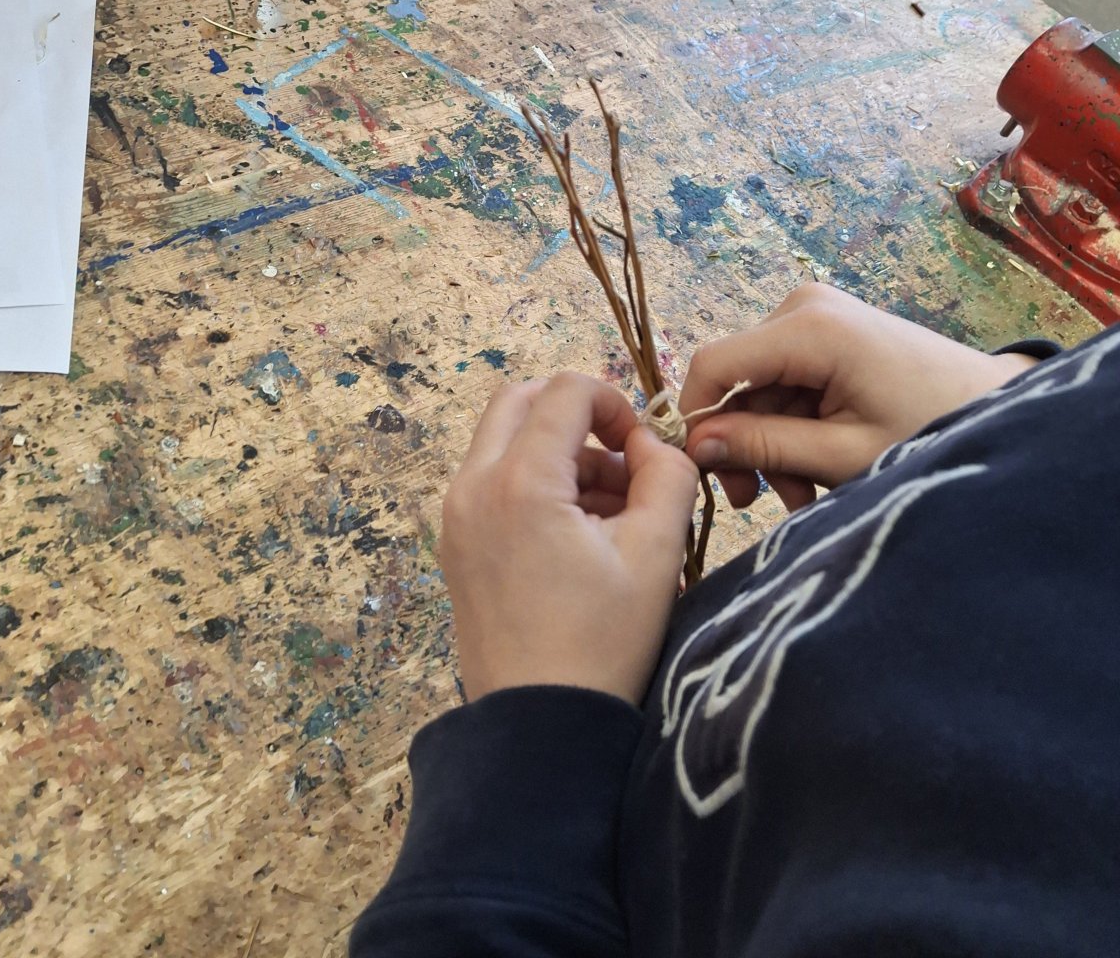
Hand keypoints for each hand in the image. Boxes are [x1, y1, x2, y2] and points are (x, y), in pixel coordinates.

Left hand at [440, 373, 699, 704]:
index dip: (615, 403)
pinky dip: (535, 482)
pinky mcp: (455, 543)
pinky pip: (493, 480)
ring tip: (611, 513)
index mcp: (520, 481)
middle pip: (521, 401)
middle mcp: (473, 486)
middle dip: (577, 416)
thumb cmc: (602, 643)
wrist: (539, 729)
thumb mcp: (656, 553)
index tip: (644, 448)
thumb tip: (652, 443)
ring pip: (505, 440)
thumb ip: (666, 475)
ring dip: (558, 451)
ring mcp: (455, 515)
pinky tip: (579, 535)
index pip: (566, 391)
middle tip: (621, 462)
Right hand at [680, 284, 1036, 513]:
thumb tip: (694, 447)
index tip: (702, 475)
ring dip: (770, 444)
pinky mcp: (826, 332)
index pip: (713, 365)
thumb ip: (766, 448)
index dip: (695, 419)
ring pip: (757, 389)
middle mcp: (802, 307)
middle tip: (758, 501)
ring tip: (801, 495)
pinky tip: (813, 468)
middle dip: (744, 443)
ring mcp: (815, 316)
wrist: (995, 409)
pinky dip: (790, 427)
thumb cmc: (928, 431)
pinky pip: (783, 383)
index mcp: (809, 327)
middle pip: (736, 380)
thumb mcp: (842, 454)